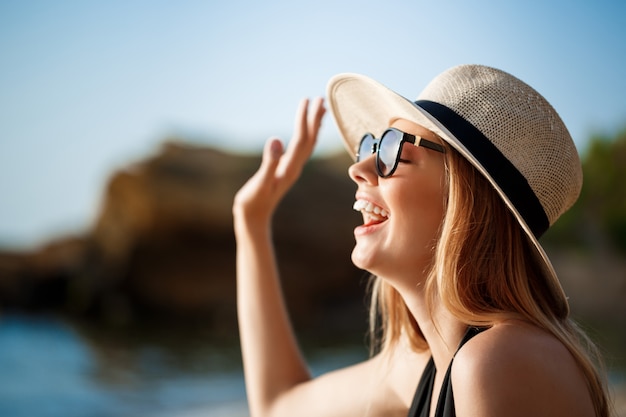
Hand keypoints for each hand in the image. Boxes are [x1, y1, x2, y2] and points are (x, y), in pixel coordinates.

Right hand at [233, 97, 325, 226]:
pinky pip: (301, 150)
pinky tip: (304, 132)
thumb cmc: (253, 201)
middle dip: (315, 119)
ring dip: (314, 126)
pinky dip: (306, 136)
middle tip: (321, 99)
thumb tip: (277, 139)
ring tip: (320, 110)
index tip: (307, 100)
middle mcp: (295, 167)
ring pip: (308, 144)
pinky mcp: (286, 171)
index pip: (301, 139)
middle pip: (310, 140)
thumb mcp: (260, 181)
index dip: (304, 119)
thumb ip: (269, 161)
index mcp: (289, 167)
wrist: (254, 218)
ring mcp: (291, 169)